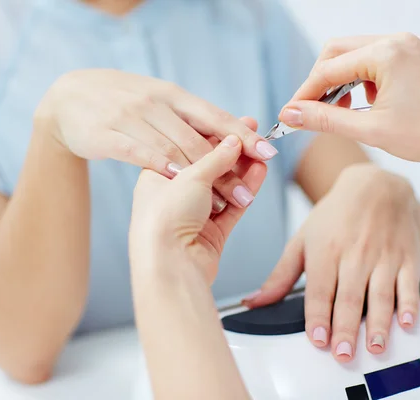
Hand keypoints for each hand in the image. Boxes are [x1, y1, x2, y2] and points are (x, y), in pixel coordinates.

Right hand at [35, 69, 277, 211]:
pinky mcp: (107, 134)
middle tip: (249, 191)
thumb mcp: (159, 104)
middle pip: (198, 138)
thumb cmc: (123, 103)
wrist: (69, 96)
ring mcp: (130, 117)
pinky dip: (160, 164)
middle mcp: (155, 104)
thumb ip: (190, 121)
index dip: (243, 134)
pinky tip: (177, 178)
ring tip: (225, 199)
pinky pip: (138, 151)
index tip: (268, 151)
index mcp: (172, 95)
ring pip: (175, 149)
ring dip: (202, 176)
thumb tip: (233, 139)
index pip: (214, 116)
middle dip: (228, 167)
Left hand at [129, 134, 266, 283]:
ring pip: (223, 188)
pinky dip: (246, 192)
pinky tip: (259, 175)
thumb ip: (216, 157)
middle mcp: (173, 195)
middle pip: (208, 168)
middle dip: (233, 154)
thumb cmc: (164, 219)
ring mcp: (192, 215)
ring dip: (243, 172)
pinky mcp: (210, 234)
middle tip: (256, 137)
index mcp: (157, 175)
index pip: (188, 148)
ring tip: (262, 155)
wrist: (168, 265)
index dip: (212, 135)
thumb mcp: (191, 176)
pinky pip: (232, 208)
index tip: (234, 125)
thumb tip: (233, 140)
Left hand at [244, 164, 419, 361]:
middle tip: (343, 355)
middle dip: (346, 328)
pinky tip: (407, 323)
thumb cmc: (335, 215)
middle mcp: (355, 254)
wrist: (375, 185)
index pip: (319, 290)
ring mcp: (383, 256)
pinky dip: (410, 304)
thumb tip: (255, 301)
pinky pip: (411, 284)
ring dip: (378, 324)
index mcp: (325, 251)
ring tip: (374, 347)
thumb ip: (280, 275)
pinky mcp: (408, 257)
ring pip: (381, 294)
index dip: (318, 316)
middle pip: (349, 297)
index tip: (318, 340)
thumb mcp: (301, 239)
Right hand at [279, 33, 419, 176]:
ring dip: (347, 78)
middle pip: (341, 50)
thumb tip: (290, 114)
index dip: (305, 92)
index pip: (329, 68)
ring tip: (347, 109)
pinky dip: (371, 76)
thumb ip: (324, 120)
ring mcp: (417, 43)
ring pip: (363, 52)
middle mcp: (403, 39)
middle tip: (315, 110)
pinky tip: (375, 101)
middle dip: (324, 80)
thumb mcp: (368, 130)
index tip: (290, 112)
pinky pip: (387, 55)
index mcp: (388, 53)